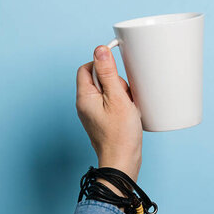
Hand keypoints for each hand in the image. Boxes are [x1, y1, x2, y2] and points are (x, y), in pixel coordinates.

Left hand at [76, 46, 142, 181]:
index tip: (117, 68)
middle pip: (98, 79)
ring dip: (120, 93)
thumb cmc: (120, 135)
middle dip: (115, 81)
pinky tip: (129, 112)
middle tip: (124, 93)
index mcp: (84, 97)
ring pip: (107, 91)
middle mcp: (85, 105)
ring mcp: (93, 114)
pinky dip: (121, 104)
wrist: (122, 163)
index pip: (87, 68)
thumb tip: (99, 50)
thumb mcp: (117, 98)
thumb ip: (108, 73)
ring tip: (128, 106)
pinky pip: (111, 103)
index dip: (101, 64)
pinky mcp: (102, 121)